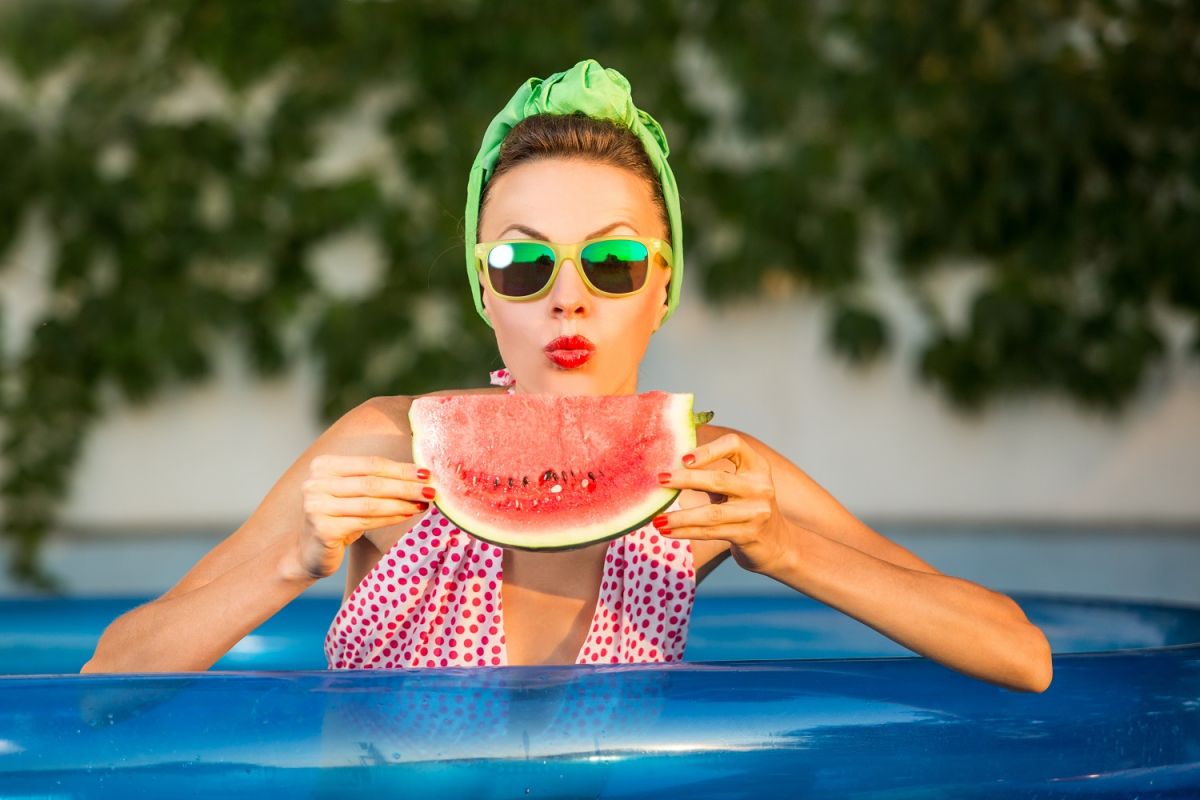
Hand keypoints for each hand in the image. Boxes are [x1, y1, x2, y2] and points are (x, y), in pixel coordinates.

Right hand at [293, 455, 433, 579]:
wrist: (310, 553)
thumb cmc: (339, 519)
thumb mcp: (353, 494)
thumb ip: (376, 480)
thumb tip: (420, 475)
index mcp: (324, 465)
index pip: (371, 463)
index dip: (401, 468)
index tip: (426, 473)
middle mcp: (315, 482)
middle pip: (372, 482)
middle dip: (406, 486)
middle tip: (431, 489)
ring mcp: (316, 506)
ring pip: (371, 502)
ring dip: (402, 502)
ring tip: (424, 503)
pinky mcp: (323, 528)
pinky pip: (366, 521)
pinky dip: (391, 518)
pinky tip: (407, 515)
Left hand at [653, 433, 789, 574]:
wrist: (775, 544)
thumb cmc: (745, 507)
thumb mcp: (738, 484)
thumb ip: (712, 472)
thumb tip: (668, 464)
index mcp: (756, 466)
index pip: (735, 445)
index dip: (708, 449)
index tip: (683, 458)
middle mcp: (760, 486)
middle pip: (719, 479)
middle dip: (685, 479)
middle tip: (660, 480)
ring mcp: (756, 512)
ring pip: (711, 513)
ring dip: (680, 517)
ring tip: (656, 519)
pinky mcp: (748, 535)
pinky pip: (711, 532)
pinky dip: (686, 532)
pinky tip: (667, 532)